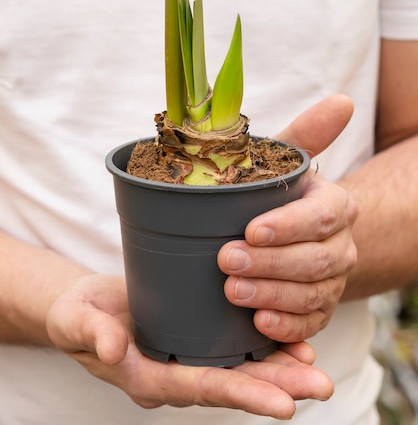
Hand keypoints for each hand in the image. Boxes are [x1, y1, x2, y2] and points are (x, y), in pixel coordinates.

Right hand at [46, 273, 332, 418]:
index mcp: (148, 377)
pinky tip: (294, 342)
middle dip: (277, 387)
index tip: (285, 404)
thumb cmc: (78, 316)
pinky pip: (234, 348)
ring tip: (316, 368)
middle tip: (321, 386)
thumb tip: (114, 349)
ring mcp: (188, 356)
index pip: (200, 388)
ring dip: (280, 369)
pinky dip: (266, 346)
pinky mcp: (195, 337)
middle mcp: (176, 373)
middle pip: (231, 384)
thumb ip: (92, 334)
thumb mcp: (75, 320)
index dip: (242, 395)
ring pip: (240, 368)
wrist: (85, 308)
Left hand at [218, 95, 357, 342]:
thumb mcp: (286, 161)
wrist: (293, 232)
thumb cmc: (280, 193)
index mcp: (335, 206)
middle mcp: (341, 246)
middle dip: (270, 263)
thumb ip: (308, 133)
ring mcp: (333, 281)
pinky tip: (259, 323)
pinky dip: (287, 326)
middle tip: (226, 260)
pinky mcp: (320, 309)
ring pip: (312, 294)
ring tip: (233, 291)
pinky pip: (311, 324)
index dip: (288, 226)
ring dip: (272, 294)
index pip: (320, 217)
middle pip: (314, 260)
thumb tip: (343, 101)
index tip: (252, 229)